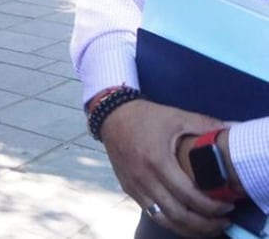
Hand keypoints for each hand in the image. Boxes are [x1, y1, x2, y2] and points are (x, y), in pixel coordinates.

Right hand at [100, 100, 231, 236]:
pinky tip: (185, 219)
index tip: (228, 207)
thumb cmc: (146, 116)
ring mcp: (134, 186)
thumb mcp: (177, 116)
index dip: (211, 207)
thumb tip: (232, 130)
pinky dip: (171, 221)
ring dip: (187, 228)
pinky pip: (152, 212)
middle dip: (204, 225)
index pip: (188, 195)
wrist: (112, 116)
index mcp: (157, 160)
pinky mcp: (129, 189)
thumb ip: (205, 125)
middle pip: (177, 214)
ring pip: (163, 219)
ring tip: (207, 227)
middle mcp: (144, 177)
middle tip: (223, 222)